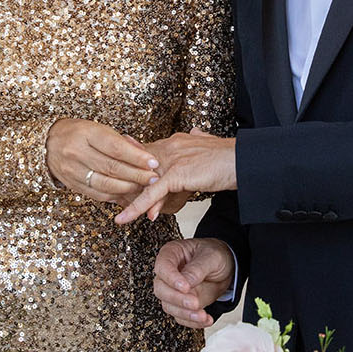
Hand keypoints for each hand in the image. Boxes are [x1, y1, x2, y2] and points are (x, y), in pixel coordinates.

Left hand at [110, 128, 234, 223]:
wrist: (242, 160)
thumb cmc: (230, 156)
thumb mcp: (209, 143)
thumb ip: (199, 138)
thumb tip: (197, 133)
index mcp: (177, 140)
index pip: (148, 152)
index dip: (133, 165)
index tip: (119, 171)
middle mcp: (171, 146)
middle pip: (139, 166)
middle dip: (124, 183)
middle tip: (109, 195)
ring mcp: (172, 159)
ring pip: (142, 182)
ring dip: (127, 198)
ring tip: (116, 213)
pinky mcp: (176, 174)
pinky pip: (151, 194)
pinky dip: (138, 207)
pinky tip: (126, 218)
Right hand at [149, 229, 223, 342]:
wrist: (226, 268)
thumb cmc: (215, 255)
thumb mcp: (212, 256)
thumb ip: (198, 269)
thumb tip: (187, 282)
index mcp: (172, 254)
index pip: (163, 266)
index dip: (171, 278)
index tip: (185, 287)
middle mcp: (169, 274)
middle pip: (161, 290)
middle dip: (178, 300)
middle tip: (194, 303)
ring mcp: (174, 291)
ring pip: (169, 306)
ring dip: (186, 314)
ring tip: (202, 315)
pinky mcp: (181, 305)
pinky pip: (181, 317)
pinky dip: (193, 322)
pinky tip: (206, 319)